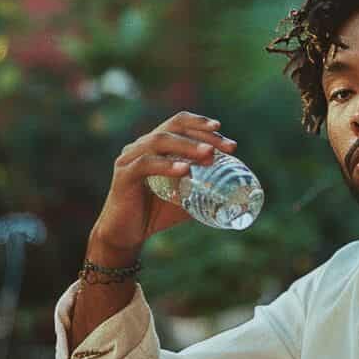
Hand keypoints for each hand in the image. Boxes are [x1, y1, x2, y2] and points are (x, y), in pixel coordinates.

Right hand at [91, 110, 237, 255]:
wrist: (126, 235)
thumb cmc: (156, 213)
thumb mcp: (186, 197)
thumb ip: (203, 188)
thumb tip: (235, 189)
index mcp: (156, 145)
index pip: (180, 124)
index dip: (201, 124)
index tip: (224, 134)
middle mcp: (141, 145)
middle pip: (173, 127)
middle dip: (201, 133)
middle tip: (226, 147)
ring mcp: (130, 158)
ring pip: (159, 141)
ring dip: (187, 146)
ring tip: (209, 154)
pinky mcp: (123, 175)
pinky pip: (145, 164)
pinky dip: (167, 165)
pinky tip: (185, 170)